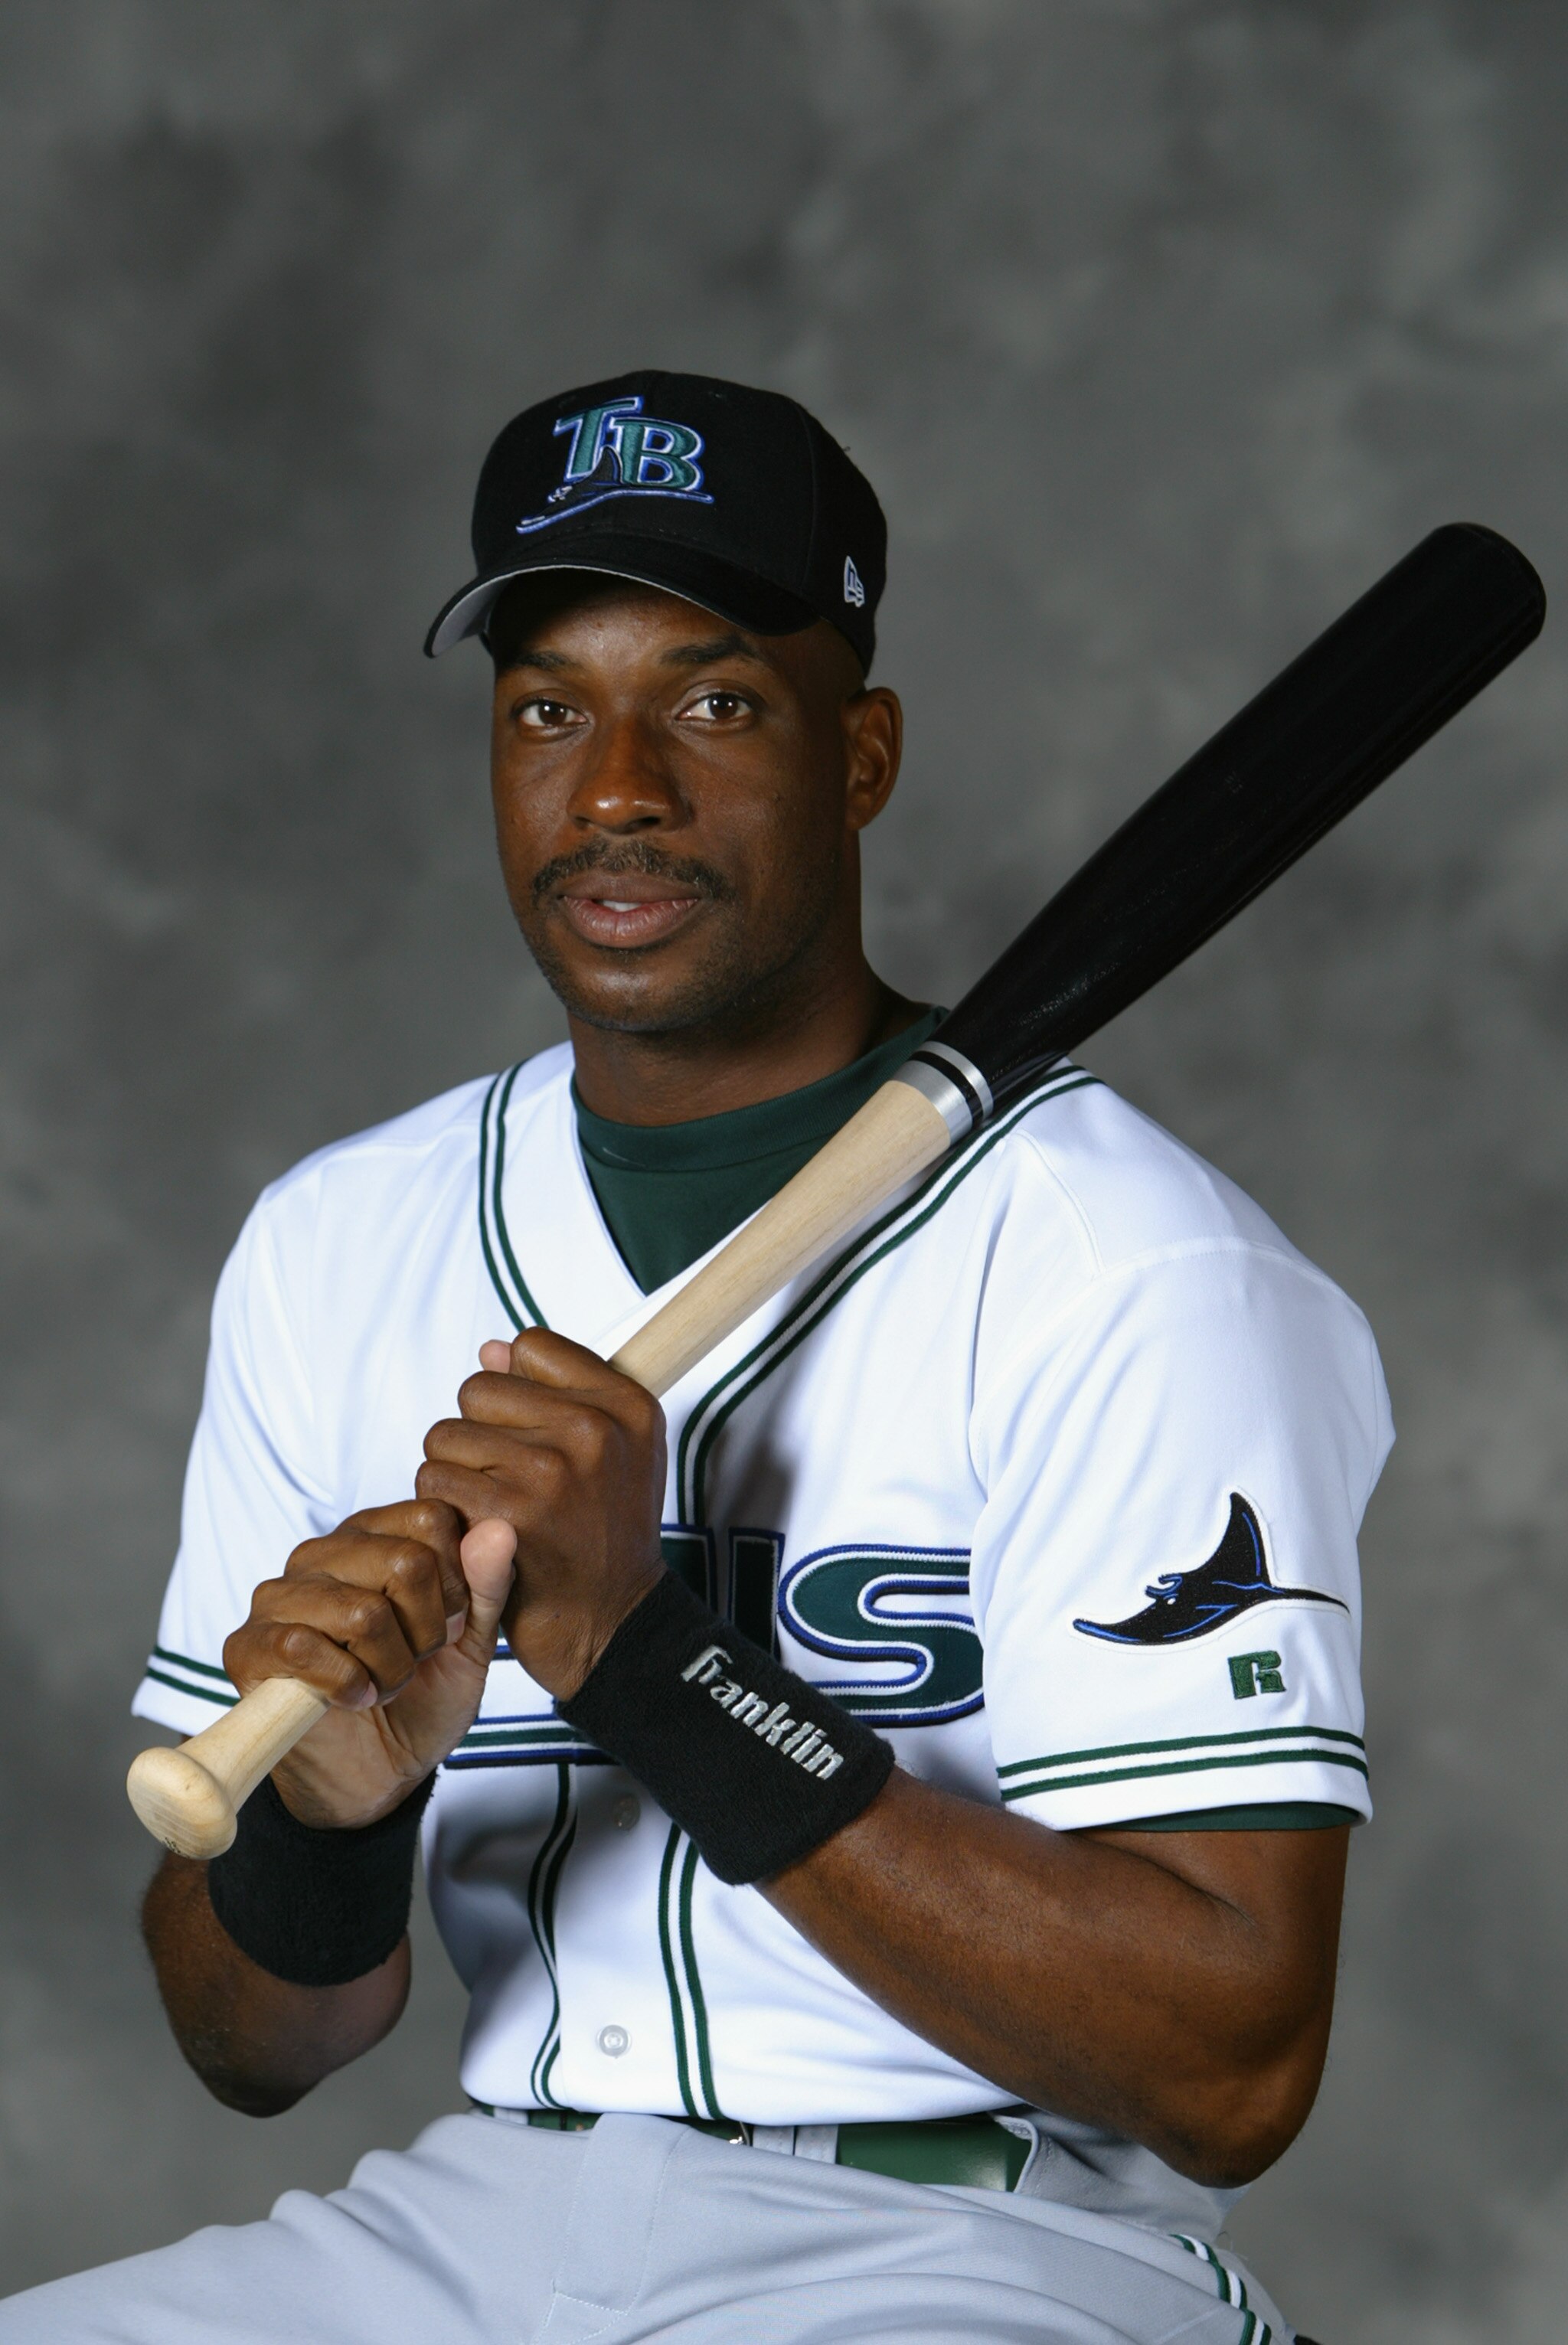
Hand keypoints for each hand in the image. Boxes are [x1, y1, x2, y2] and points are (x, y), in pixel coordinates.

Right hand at [222, 1498, 515, 1828]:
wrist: (380, 1775)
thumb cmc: (423, 1699)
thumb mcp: (473, 1644)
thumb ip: (487, 1585)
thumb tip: (498, 1529)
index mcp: (374, 1536)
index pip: (431, 1518)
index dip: (457, 1584)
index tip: (450, 1626)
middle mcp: (322, 1554)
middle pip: (406, 1562)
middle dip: (427, 1632)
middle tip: (413, 1661)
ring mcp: (278, 1595)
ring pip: (363, 1611)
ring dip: (389, 1667)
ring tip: (382, 1683)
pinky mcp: (247, 1645)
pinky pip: (304, 1647)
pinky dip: (346, 1686)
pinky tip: (351, 1699)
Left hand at [416, 1329, 665, 1699]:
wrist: (611, 1624)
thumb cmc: (605, 1534)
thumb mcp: (615, 1451)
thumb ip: (558, 1390)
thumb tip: (490, 1351)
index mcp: (628, 1404)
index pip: (532, 1346)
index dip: (517, 1389)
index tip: (533, 1432)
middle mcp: (596, 1429)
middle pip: (479, 1389)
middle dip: (478, 1433)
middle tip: (508, 1480)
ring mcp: (553, 1471)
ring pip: (446, 1433)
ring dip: (454, 1471)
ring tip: (492, 1506)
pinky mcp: (509, 1514)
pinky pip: (435, 1478)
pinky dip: (443, 1508)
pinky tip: (476, 1530)